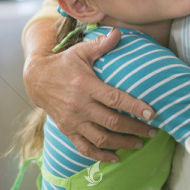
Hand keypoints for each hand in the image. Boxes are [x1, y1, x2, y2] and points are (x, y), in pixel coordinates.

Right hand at [24, 27, 155, 161]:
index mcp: (86, 86)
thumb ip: (101, 45)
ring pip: (102, 138)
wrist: (36, 79)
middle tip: (153, 131)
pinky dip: (100, 155)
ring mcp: (73, 121)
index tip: (152, 114)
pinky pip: (85, 148)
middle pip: (112, 122)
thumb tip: (119, 33)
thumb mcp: (81, 51)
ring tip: (140, 143)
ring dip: (123, 143)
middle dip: (136, 129)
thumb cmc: (64, 63)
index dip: (135, 107)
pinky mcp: (67, 130)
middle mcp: (80, 106)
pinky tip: (115, 157)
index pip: (115, 99)